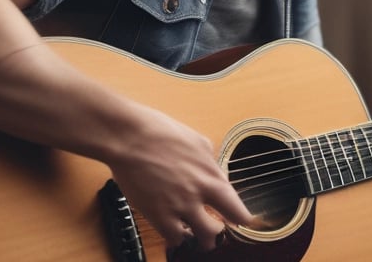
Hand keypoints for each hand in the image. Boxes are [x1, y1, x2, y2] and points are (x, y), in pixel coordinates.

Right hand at [105, 111, 253, 254]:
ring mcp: (178, 206)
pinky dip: (177, 237)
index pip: (236, 208)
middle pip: (219, 229)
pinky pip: (173, 237)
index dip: (241, 218)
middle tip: (217, 232)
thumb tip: (213, 171)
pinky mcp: (157, 214)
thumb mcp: (198, 141)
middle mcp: (198, 194)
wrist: (129, 137)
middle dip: (219, 233)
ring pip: (199, 238)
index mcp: (211, 175)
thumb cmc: (161, 132)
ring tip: (198, 236)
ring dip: (201, 239)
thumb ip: (209, 162)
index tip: (242, 221)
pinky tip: (175, 230)